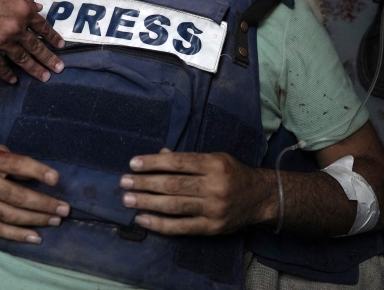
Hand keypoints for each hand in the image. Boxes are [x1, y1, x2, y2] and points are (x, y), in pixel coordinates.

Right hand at [0, 0, 63, 82]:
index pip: (43, 27)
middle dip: (49, 59)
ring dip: (35, 69)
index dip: (53, 38)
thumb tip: (38, 8)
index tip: (61, 46)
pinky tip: (14, 80)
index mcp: (24, 10)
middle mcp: (16, 28)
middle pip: (36, 47)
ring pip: (22, 59)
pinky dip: (7, 74)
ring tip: (44, 77)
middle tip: (59, 68)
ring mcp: (1, 41)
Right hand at [0, 134, 69, 243]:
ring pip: (8, 215)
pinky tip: (34, 236)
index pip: (17, 165)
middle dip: (43, 204)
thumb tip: (34, 177)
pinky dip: (15, 235)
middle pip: (16, 196)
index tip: (56, 179)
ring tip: (55, 221)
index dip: (37, 172)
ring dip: (35, 220)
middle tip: (64, 209)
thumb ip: (11, 160)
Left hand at [118, 149, 274, 235]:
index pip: (178, 162)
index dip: (153, 163)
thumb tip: (158, 155)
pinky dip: (159, 224)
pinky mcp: (212, 228)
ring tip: (128, 199)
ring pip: (174, 206)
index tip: (133, 164)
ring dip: (147, 202)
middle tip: (124, 182)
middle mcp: (215, 186)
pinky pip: (181, 227)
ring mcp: (213, 209)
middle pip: (173, 185)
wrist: (260, 198)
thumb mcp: (214, 158)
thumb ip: (187, 159)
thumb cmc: (232, 173)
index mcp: (214, 164)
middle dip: (145, 183)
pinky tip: (143, 219)